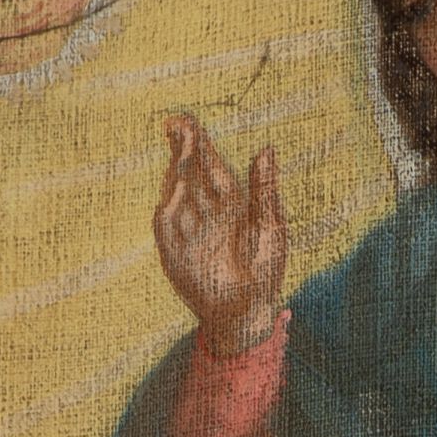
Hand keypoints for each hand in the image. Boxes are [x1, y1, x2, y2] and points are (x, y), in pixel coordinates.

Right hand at [154, 112, 286, 358]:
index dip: (199, 143)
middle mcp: (205, 214)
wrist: (250, 315)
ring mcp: (188, 233)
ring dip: (176, 172)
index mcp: (229, 203)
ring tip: (181, 148)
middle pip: (189, 174)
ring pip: (175, 194)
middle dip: (183, 150)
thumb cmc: (265, 273)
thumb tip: (267, 149)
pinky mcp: (175, 255)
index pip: (210, 166)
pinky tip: (177, 188)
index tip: (187, 121)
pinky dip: (168, 208)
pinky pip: (165, 226)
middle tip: (177, 124)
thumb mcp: (270, 228)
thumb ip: (265, 191)